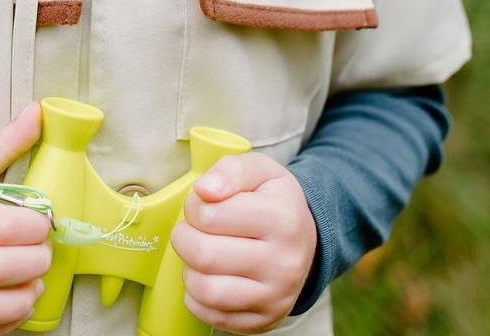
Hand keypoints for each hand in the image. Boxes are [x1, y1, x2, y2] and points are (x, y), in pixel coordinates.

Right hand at [0, 102, 51, 334]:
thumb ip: (2, 143)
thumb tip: (38, 113)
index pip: (1, 228)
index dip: (35, 228)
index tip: (45, 220)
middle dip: (35, 262)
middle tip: (45, 251)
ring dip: (22, 300)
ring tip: (36, 282)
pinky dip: (0, 323)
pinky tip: (16, 303)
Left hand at [171, 153, 317, 333]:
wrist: (306, 240)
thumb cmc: (272, 200)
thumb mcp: (259, 169)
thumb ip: (229, 170)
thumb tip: (204, 190)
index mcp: (282, 219)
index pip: (209, 215)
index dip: (193, 206)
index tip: (201, 205)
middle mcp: (284, 263)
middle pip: (204, 255)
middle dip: (183, 238)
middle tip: (190, 230)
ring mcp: (276, 297)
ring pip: (206, 290)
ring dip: (189, 269)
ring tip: (199, 254)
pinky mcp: (265, 320)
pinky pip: (212, 316)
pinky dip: (197, 297)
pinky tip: (207, 277)